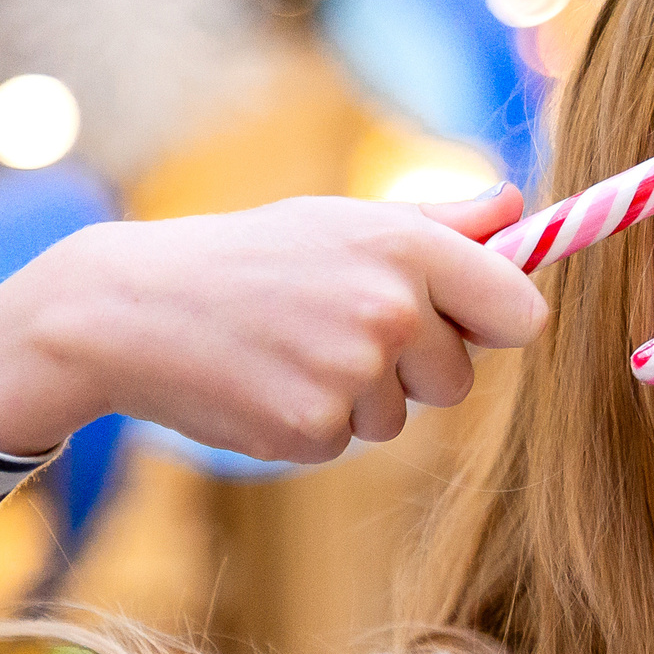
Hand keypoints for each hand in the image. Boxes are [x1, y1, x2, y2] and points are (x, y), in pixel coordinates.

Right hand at [0, 185, 548, 461]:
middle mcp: (390, 310)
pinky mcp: (311, 429)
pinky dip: (313, 424)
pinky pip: (345, 442)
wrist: (131, 307)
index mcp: (408, 248)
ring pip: (401, 416)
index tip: (469, 323)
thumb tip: (521, 211)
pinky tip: (265, 381)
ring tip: (291, 348)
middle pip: (460, 378)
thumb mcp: (345, 221)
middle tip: (339, 326)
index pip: (522, 315)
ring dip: (359, 397)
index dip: (496, 324)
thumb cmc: (253, 256)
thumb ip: (442, 224)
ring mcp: (351, 374)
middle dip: (415, 367)